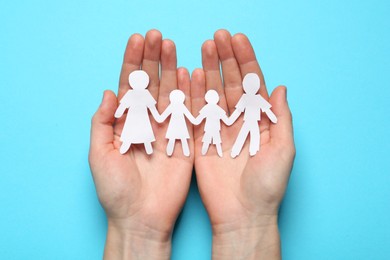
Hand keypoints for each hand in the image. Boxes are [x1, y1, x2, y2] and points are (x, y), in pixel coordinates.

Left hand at [89, 30, 193, 258]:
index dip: (132, 62)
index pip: (128, 86)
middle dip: (153, 59)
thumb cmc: (115, 190)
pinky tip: (188, 74)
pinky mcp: (184, 140)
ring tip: (171, 46)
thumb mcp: (99, 154)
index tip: (137, 40)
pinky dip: (188, 94)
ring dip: (170, 69)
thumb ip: (102, 122)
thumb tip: (109, 92)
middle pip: (150, 84)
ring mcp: (166, 129)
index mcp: (124, 123)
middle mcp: (146, 122)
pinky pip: (187, 113)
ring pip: (169, 93)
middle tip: (157, 36)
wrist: (141, 217)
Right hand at [191, 30, 294, 258]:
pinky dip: (192, 95)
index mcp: (260, 121)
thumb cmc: (267, 186)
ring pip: (212, 94)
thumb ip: (282, 119)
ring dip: (208, 70)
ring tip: (203, 47)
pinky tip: (189, 75)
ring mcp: (218, 129)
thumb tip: (280, 88)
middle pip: (230, 83)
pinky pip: (195, 114)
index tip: (238, 40)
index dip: (246, 61)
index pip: (252, 84)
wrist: (242, 214)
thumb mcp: (283, 151)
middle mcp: (239, 121)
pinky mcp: (200, 140)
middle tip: (217, 37)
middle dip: (225, 59)